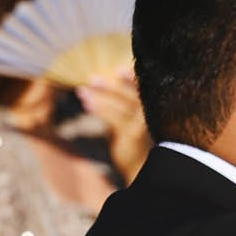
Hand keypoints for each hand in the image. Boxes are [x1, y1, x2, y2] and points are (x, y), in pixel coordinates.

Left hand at [76, 67, 152, 183]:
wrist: (139, 167)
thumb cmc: (133, 139)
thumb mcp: (129, 118)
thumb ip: (123, 102)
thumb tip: (104, 81)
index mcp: (153, 106)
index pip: (146, 86)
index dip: (133, 76)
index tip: (118, 68)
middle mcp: (153, 113)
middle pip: (136, 92)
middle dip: (114, 83)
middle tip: (94, 77)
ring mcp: (143, 125)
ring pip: (123, 105)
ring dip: (102, 95)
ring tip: (82, 90)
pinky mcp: (132, 137)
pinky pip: (115, 118)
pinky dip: (100, 109)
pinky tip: (87, 104)